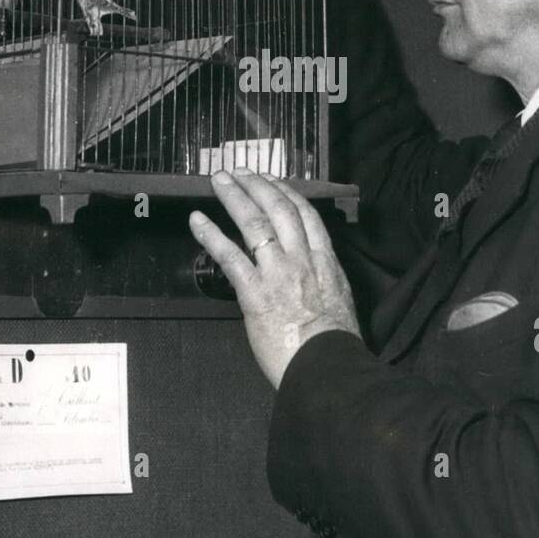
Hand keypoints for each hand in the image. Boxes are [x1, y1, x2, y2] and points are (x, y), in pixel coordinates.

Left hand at [189, 169, 360, 388]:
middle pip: (279, 210)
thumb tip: (310, 276)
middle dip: (257, 185)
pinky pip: (229, 256)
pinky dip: (211, 234)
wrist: (329, 366)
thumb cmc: (336, 344)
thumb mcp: (340, 301)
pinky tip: (198, 220)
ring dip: (234, 198)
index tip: (272, 181)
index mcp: (325, 262)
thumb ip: (323, 281)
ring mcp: (278, 273)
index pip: (306, 215)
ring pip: (254, 224)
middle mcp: (302, 260)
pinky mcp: (255, 292)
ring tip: (218, 181)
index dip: (286, 192)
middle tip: (239, 171)